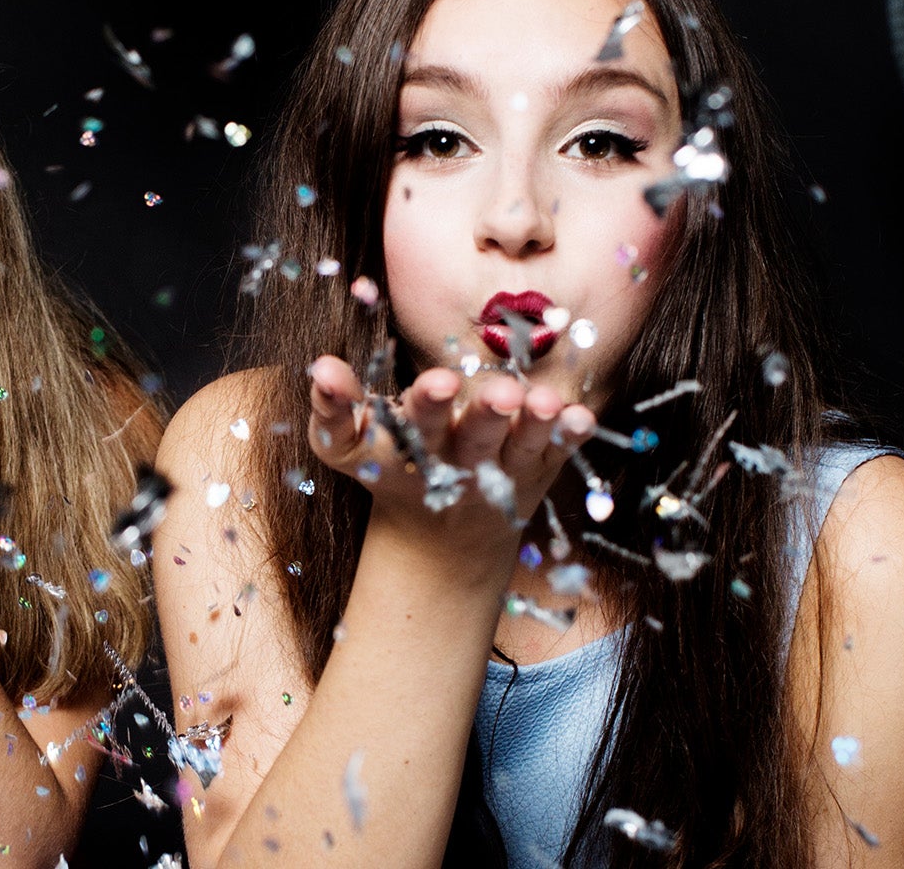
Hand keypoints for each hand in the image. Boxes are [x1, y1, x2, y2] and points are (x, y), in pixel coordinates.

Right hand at [307, 355, 595, 579]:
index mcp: (406, 455)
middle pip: (471, 442)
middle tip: (499, 391)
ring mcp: (500, 471)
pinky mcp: (536, 471)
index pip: (409, 429)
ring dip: (533, 426)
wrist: (443, 537)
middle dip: (483, 416)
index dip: (423, 408)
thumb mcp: (349, 447)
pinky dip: (570, 438)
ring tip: (543, 400)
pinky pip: (556, 454)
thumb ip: (334, 407)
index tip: (433, 383)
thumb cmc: (391, 467)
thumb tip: (321, 366)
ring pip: (519, 449)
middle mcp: (455, 466)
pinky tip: (582, 415)